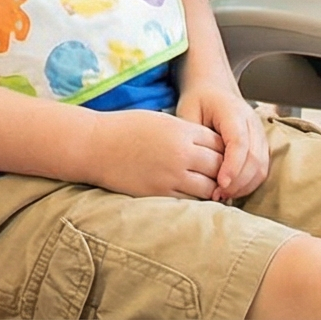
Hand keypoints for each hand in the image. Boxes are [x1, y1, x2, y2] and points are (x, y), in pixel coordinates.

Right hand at [79, 108, 222, 198]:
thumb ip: (185, 133)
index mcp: (181, 132)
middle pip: (219, 166)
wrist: (95, 145)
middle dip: (223, 170)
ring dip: (213, 188)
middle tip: (224, 175)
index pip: (219, 142)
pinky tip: (195, 197)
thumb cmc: (125, 128)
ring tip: (213, 189)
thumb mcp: (160, 121)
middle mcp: (181, 154)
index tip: (222, 154)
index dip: (223, 149)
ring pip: (209, 187)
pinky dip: (196, 199)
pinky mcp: (159, 193)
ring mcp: (171, 175)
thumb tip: (209, 146)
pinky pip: (190, 200)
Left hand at [177, 85, 270, 199]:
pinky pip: (262, 168)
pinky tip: (231, 189)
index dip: (232, 166)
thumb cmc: (198, 100)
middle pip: (254, 157)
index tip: (220, 183)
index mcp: (233, 111)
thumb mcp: (188, 111)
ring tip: (222, 194)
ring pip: (262, 166)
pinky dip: (249, 183)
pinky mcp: (261, 144)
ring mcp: (260, 134)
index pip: (239, 142)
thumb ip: (192, 136)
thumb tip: (194, 165)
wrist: (213, 89)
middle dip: (238, 181)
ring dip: (245, 185)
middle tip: (217, 194)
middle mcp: (252, 122)